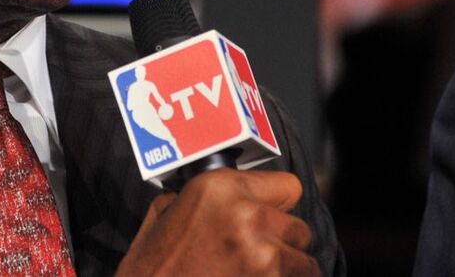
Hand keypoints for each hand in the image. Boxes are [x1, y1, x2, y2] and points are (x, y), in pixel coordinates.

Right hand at [117, 168, 317, 275]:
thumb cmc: (149, 271)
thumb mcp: (161, 217)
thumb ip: (195, 197)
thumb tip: (222, 193)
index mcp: (218, 187)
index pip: (288, 186)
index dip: (277, 206)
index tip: (268, 220)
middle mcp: (245, 213)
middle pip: (298, 227)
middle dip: (282, 243)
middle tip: (256, 258)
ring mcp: (261, 252)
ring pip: (304, 261)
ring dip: (287, 271)